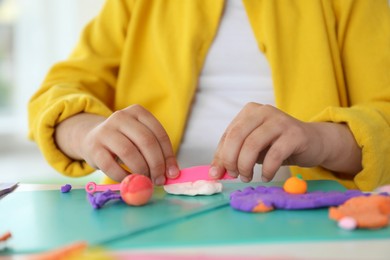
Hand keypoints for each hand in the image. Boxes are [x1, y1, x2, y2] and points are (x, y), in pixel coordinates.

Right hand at [55, 105, 179, 184]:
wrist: (92, 139)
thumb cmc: (124, 141)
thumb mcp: (140, 139)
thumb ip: (156, 152)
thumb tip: (172, 173)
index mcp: (137, 111)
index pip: (159, 134)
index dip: (168, 156)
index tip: (172, 173)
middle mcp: (121, 117)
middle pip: (146, 141)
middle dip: (156, 164)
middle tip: (159, 180)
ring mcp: (105, 131)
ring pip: (129, 152)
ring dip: (141, 171)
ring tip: (146, 180)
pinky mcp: (93, 148)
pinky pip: (111, 166)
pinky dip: (123, 177)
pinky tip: (129, 180)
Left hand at [209, 103, 361, 181]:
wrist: (313, 142)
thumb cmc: (277, 145)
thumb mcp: (253, 148)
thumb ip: (234, 155)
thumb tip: (214, 172)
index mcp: (249, 112)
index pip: (228, 134)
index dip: (220, 155)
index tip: (217, 174)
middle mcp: (263, 111)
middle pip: (237, 136)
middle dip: (231, 160)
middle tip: (235, 175)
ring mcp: (280, 120)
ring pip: (253, 144)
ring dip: (246, 166)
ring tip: (247, 177)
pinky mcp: (295, 134)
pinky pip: (274, 154)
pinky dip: (267, 169)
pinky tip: (266, 176)